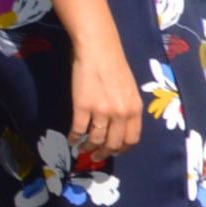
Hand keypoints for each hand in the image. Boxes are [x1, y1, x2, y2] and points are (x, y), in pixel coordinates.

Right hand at [68, 40, 143, 158]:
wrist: (98, 50)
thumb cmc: (114, 66)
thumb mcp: (130, 90)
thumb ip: (128, 108)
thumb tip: (120, 126)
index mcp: (134, 109)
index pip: (132, 139)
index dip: (122, 149)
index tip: (114, 152)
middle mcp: (120, 113)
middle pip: (113, 143)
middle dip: (104, 153)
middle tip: (96, 156)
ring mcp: (101, 111)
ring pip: (95, 139)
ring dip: (87, 147)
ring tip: (82, 148)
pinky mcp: (82, 106)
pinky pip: (78, 129)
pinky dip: (73, 137)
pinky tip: (71, 139)